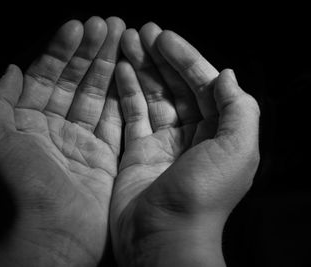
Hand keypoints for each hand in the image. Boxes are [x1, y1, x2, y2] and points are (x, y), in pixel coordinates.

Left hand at [0, 17, 124, 266]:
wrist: (52, 235)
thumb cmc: (20, 188)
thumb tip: (11, 68)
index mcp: (26, 122)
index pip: (46, 76)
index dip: (61, 50)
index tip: (78, 26)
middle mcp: (53, 129)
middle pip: (75, 82)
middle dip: (90, 52)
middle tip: (108, 23)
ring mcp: (81, 142)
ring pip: (97, 96)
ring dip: (109, 66)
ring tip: (122, 34)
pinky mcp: (104, 156)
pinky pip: (115, 119)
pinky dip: (122, 95)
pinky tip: (130, 70)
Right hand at [110, 23, 259, 265]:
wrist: (163, 238)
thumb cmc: (202, 197)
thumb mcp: (237, 149)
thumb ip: (238, 109)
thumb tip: (225, 75)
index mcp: (220, 133)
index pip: (203, 85)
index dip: (186, 58)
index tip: (165, 36)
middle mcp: (193, 136)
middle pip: (176, 87)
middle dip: (161, 57)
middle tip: (142, 30)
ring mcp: (163, 143)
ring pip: (152, 97)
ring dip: (141, 68)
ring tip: (126, 41)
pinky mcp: (137, 152)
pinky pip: (132, 115)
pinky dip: (126, 92)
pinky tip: (120, 69)